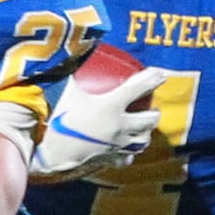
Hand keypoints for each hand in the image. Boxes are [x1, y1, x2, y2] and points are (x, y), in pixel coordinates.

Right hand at [30, 67, 165, 180]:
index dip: (151, 79)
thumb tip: (77, 56)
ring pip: (142, 141)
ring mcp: (117, 144)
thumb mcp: (70, 92)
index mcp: (111, 106)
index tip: (161, 74)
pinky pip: (126, 157)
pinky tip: (126, 152)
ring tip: (143, 129)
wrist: (54, 152)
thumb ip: (77, 76)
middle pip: (149, 120)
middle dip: (154, 113)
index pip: (138, 88)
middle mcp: (120, 126)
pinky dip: (129, 154)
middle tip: (152, 108)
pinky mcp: (110, 158)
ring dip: (146, 133)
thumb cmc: (61, 119)